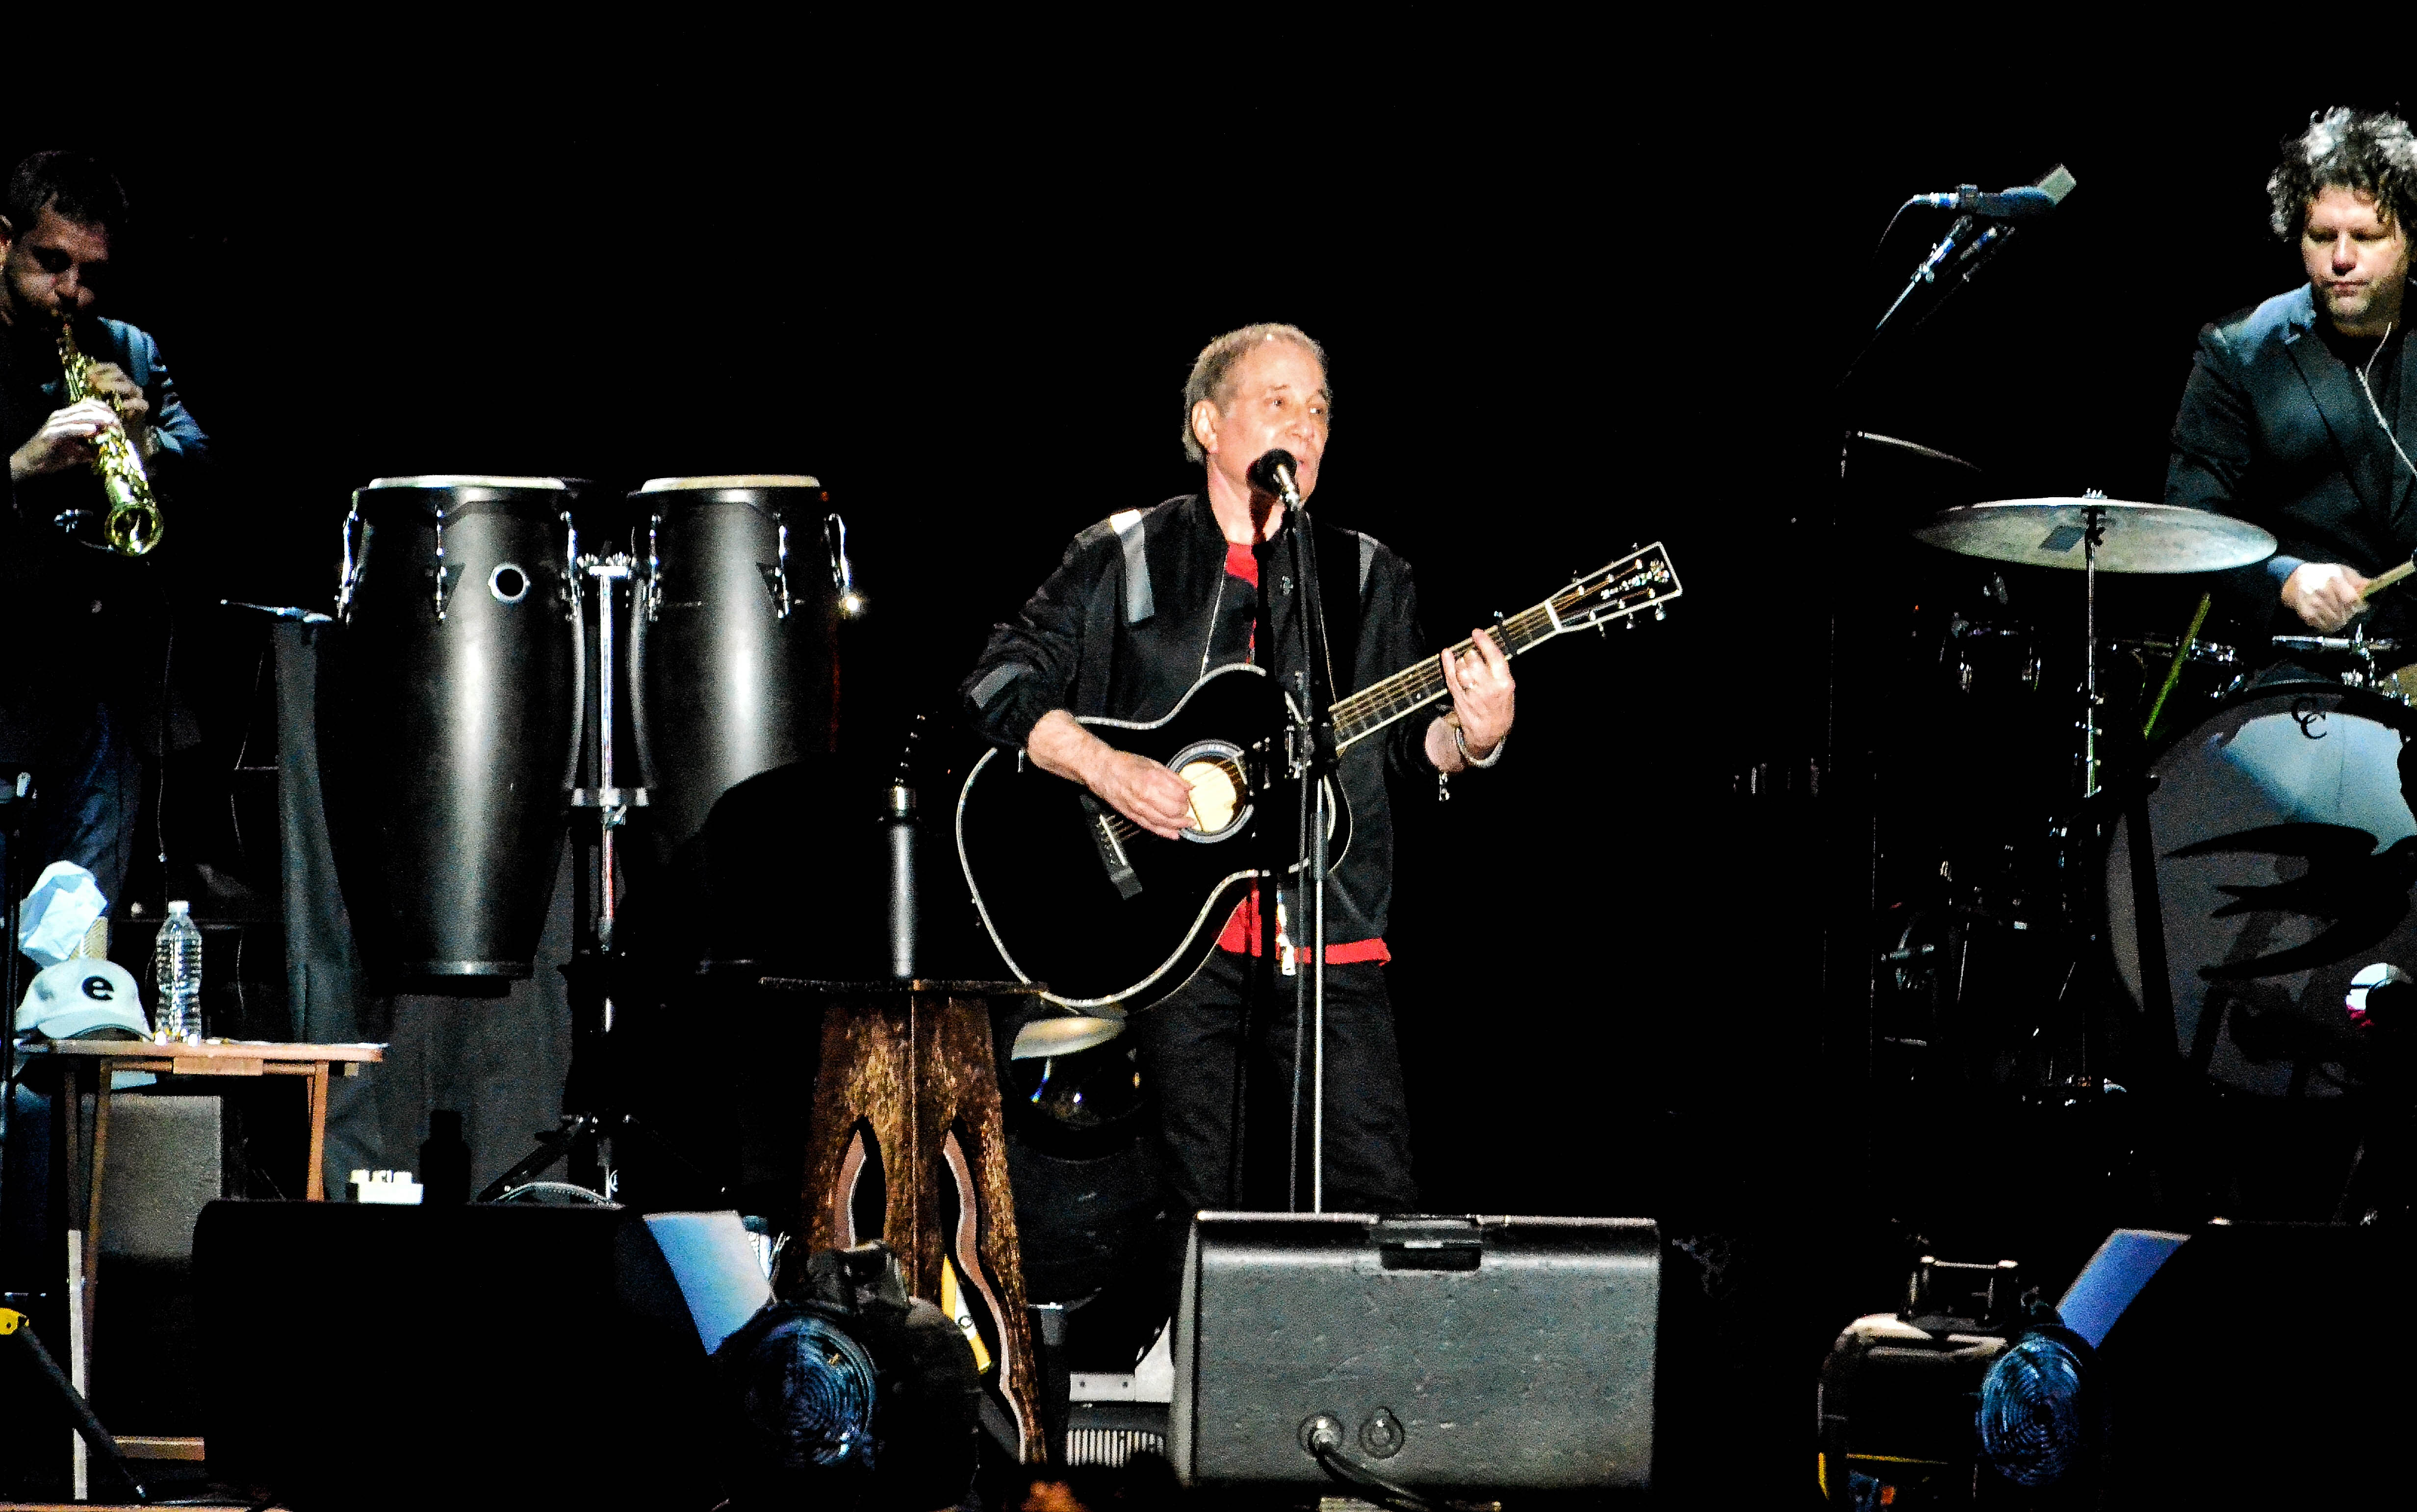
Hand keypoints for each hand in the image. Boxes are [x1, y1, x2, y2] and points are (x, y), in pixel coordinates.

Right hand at [7, 399, 120, 481]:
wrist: (29, 464)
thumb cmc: (52, 457)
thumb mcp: (76, 452)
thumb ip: (91, 449)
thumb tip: (108, 450)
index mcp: (67, 417)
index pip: (89, 406)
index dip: (105, 411)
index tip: (119, 421)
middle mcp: (61, 416)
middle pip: (86, 408)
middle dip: (104, 414)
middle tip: (118, 423)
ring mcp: (54, 424)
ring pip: (79, 416)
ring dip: (97, 419)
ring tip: (111, 423)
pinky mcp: (50, 434)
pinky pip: (68, 429)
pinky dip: (81, 429)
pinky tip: (93, 430)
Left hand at [80, 363, 152, 455]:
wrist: (123, 436)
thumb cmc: (105, 418)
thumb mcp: (95, 404)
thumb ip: (89, 394)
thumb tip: (75, 382)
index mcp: (117, 382)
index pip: (111, 368)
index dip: (99, 368)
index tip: (87, 374)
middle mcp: (128, 386)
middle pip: (119, 374)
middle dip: (104, 377)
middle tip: (93, 383)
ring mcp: (137, 396)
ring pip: (128, 386)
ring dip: (113, 386)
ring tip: (101, 390)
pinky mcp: (143, 407)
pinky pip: (138, 403)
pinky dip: (129, 404)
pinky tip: (119, 407)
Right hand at [1087, 748, 1197, 839]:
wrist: (1103, 772)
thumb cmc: (1125, 765)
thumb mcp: (1152, 764)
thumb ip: (1173, 777)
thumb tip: (1189, 787)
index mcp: (1152, 779)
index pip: (1179, 795)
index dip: (1186, 796)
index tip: (1188, 794)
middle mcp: (1146, 796)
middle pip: (1175, 810)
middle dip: (1184, 810)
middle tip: (1186, 806)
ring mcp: (1139, 809)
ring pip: (1166, 822)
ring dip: (1179, 824)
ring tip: (1187, 822)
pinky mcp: (1133, 817)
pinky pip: (1152, 828)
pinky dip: (1166, 832)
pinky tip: (1175, 833)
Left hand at [1441, 627, 1514, 755]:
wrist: (1489, 732)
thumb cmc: (1499, 707)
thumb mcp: (1507, 689)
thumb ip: (1498, 670)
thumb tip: (1486, 647)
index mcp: (1504, 683)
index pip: (1494, 658)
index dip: (1484, 642)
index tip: (1477, 632)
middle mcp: (1488, 688)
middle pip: (1474, 661)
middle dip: (1471, 654)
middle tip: (1473, 656)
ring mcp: (1472, 693)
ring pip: (1461, 668)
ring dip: (1461, 662)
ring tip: (1465, 664)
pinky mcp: (1459, 698)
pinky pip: (1450, 677)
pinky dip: (1447, 664)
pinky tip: (1446, 654)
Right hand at [2282, 562, 2370, 631]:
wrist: (2296, 580)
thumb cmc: (2323, 575)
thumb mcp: (2342, 571)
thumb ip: (2357, 581)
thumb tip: (2370, 587)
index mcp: (2334, 579)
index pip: (2351, 600)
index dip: (2358, 605)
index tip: (2359, 605)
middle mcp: (2322, 591)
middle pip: (2344, 612)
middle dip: (2349, 613)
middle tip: (2347, 609)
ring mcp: (2313, 604)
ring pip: (2335, 621)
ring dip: (2340, 620)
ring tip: (2338, 614)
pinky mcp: (2307, 614)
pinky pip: (2324, 626)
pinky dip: (2329, 625)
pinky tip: (2329, 618)